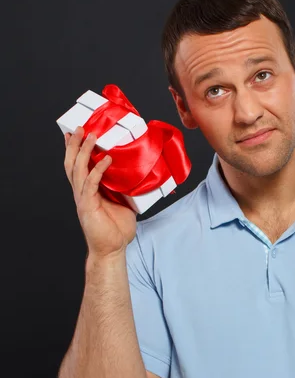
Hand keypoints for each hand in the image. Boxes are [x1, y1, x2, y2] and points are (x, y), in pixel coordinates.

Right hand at [64, 127, 136, 258]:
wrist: (112, 250)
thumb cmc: (117, 229)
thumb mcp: (123, 202)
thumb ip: (124, 188)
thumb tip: (138, 175)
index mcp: (87, 191)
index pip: (78, 166)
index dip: (75, 150)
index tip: (76, 134)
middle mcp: (82, 193)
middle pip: (72, 164)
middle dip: (74, 145)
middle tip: (79, 128)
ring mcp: (83, 199)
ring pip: (78, 170)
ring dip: (83, 152)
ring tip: (90, 136)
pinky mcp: (88, 206)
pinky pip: (90, 184)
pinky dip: (98, 171)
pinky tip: (107, 160)